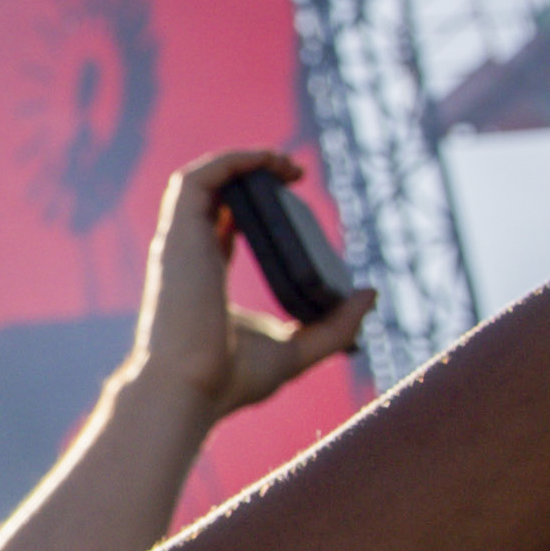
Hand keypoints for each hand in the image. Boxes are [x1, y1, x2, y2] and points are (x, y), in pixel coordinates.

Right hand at [125, 148, 375, 419]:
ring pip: (200, 180)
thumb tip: (370, 294)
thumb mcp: (297, 350)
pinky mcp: (179, 235)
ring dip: (243, 160)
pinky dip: (231, 161)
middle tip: (296, 173)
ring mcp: (180, 244)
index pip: (223, 227)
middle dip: (252, 174)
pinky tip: (268, 161)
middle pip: (214, 197)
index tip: (293, 196)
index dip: (256, 206)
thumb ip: (335, 326)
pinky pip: (196, 179)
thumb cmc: (230, 380)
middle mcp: (188, 255)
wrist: (190, 390)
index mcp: (206, 278)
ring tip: (286, 162)